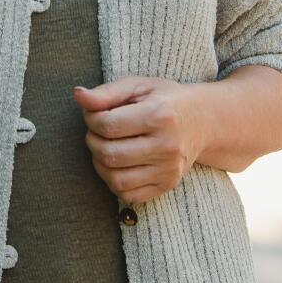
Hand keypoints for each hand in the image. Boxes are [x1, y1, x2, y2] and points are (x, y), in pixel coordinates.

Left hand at [73, 77, 208, 205]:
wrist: (203, 121)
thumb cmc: (165, 100)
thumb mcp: (138, 87)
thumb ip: (106, 93)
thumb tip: (78, 96)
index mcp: (159, 115)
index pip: (108, 125)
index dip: (91, 119)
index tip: (93, 114)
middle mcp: (166, 146)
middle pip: (110, 154)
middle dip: (93, 141)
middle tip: (97, 132)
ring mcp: (168, 169)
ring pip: (116, 179)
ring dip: (100, 163)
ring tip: (105, 147)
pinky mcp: (167, 185)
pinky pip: (129, 195)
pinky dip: (114, 182)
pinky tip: (118, 165)